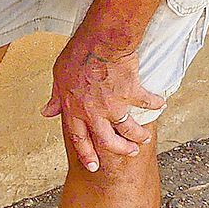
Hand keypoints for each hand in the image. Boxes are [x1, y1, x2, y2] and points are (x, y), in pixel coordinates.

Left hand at [41, 31, 164, 171]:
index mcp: (75, 109)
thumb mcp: (58, 77)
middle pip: (108, 141)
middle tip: (130, 152)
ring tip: (144, 137)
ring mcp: (114, 105)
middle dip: (120, 150)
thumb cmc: (78, 55)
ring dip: (139, 135)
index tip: (93, 166)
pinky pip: (147, 103)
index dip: (86, 154)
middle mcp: (94, 112)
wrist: (100, 41)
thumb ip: (55, 98)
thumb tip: (46, 112)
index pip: (79, 139)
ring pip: (129, 129)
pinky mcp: (132, 93)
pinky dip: (155, 104)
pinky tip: (161, 104)